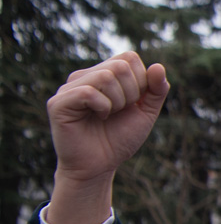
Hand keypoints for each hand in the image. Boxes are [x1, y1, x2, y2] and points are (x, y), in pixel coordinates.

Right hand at [46, 53, 168, 223]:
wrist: (99, 166)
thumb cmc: (120, 139)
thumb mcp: (145, 113)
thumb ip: (156, 90)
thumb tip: (158, 66)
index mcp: (104, 74)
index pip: (129, 57)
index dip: (141, 81)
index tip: (133, 103)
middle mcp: (84, 76)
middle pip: (120, 66)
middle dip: (131, 93)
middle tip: (119, 112)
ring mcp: (69, 88)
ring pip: (105, 76)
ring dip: (117, 102)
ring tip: (108, 116)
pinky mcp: (58, 103)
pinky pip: (88, 92)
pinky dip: (103, 107)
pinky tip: (98, 118)